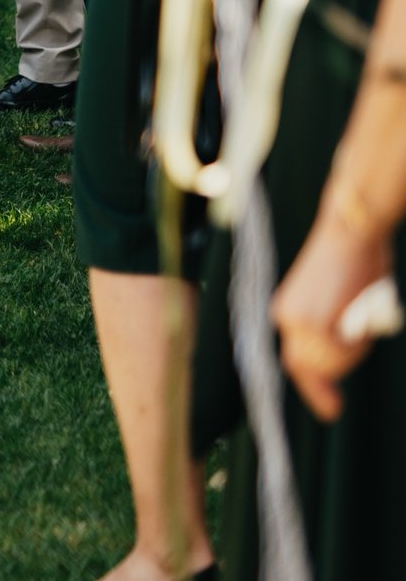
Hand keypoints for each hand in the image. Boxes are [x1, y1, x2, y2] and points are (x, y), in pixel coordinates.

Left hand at [275, 211, 397, 420]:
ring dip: (352, 349)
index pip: (295, 363)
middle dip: (339, 366)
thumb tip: (341, 350)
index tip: (333, 411)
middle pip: (312, 367)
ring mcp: (298, 322)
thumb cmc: (352, 260)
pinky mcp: (314, 322)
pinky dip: (357, 338)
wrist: (348, 231)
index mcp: (287, 312)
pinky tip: (358, 309)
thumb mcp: (336, 299)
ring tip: (358, 311)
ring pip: (331, 362)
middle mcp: (285, 319)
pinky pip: (344, 349)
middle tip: (356, 336)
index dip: (314, 390)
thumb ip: (332, 328)